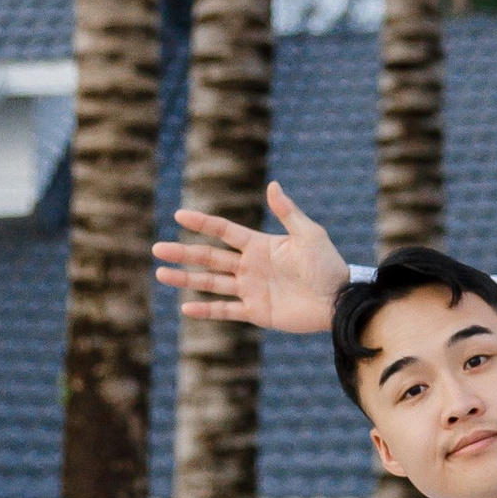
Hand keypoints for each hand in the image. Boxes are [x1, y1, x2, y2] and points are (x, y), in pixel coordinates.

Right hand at [154, 182, 348, 333]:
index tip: (179, 215)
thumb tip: (272, 185)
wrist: (339, 300)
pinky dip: (206, 310)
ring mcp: (250, 289)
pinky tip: (185, 308)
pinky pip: (225, 310)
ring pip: (210, 283)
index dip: (202, 223)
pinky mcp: (256, 312)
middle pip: (209, 257)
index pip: (224, 231)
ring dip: (186, 279)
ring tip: (161, 273)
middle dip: (183, 252)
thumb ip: (288, 213)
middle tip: (157, 249)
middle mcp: (250, 266)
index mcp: (260, 245)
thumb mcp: (310, 235)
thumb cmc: (328, 265)